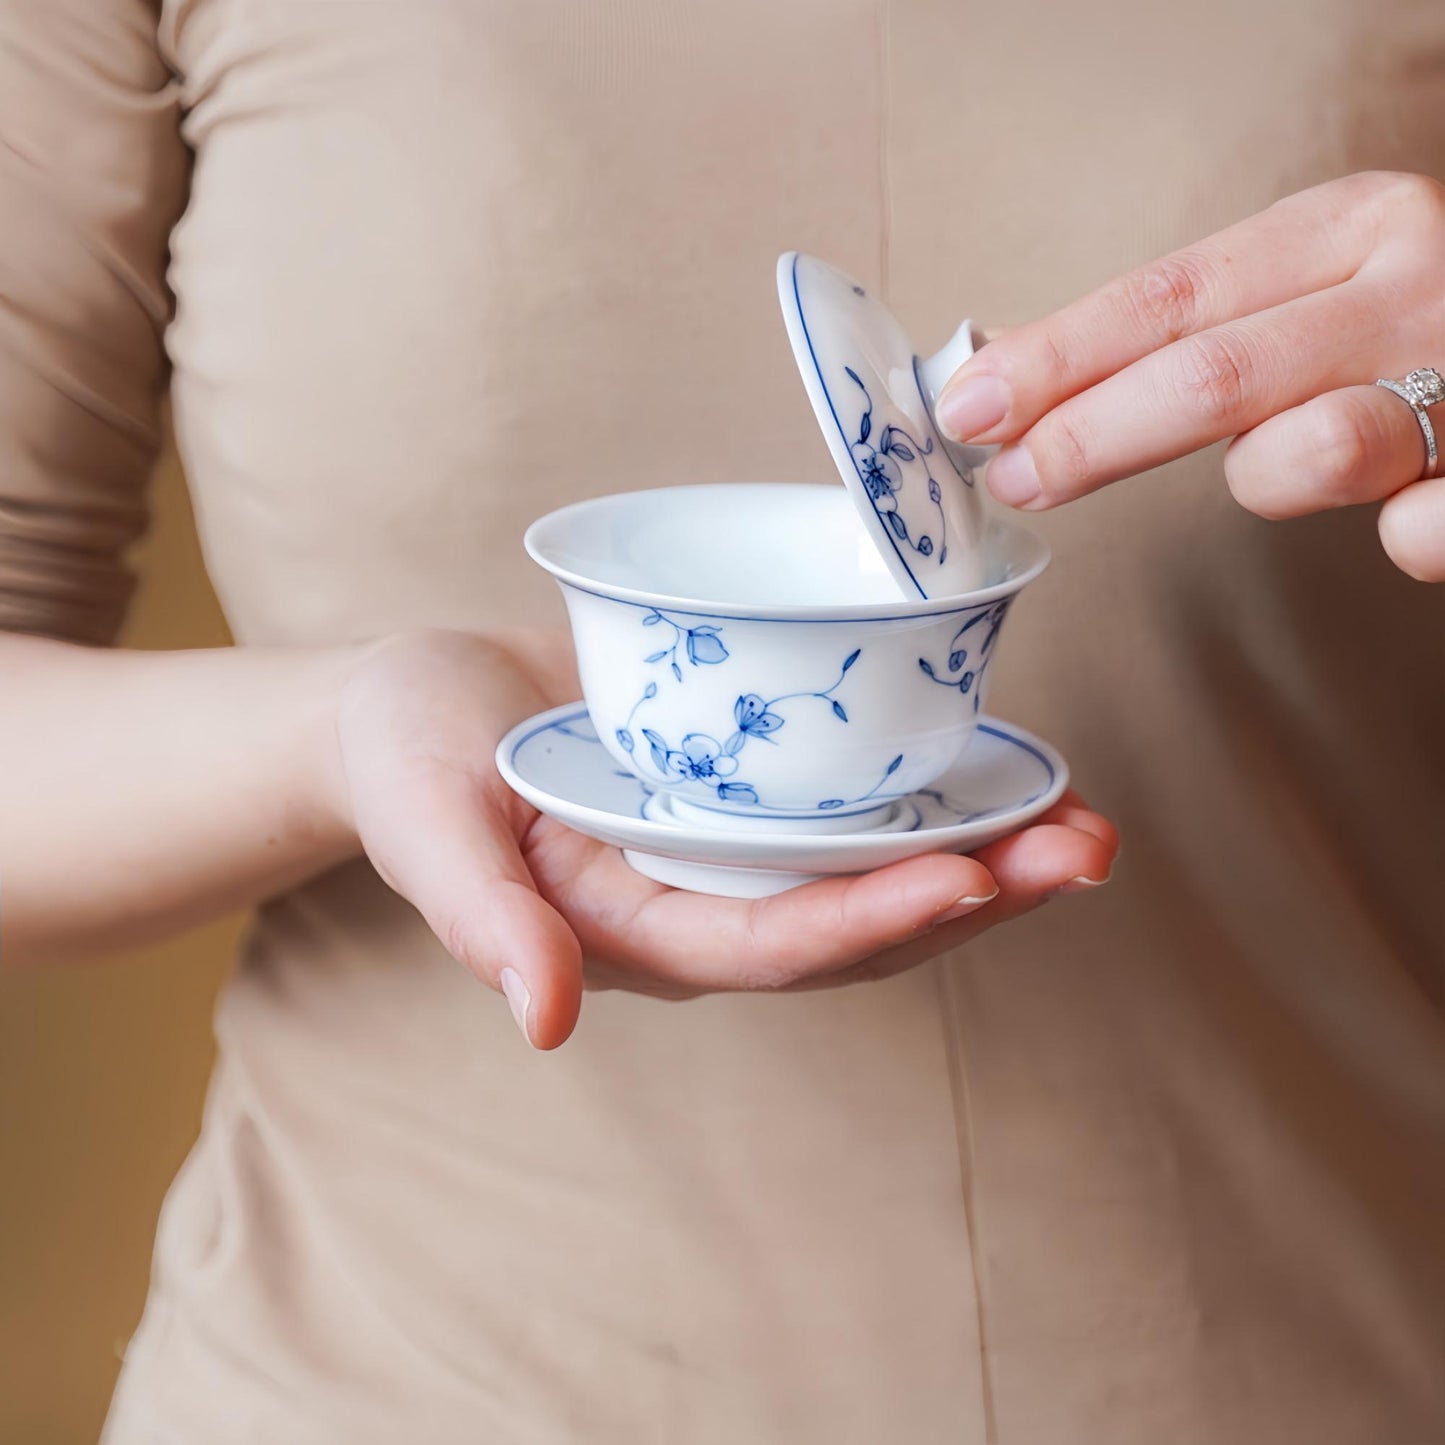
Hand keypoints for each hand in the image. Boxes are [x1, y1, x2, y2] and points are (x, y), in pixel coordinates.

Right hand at [331, 629, 1116, 1047]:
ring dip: (987, 855)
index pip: (773, 946)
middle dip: (977, 896)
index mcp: (636, 929)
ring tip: (1088, 821)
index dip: (873, 921)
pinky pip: (854, 808)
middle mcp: (704, 903)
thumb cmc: (408, 761)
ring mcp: (734, 851)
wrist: (418, 706)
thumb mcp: (428, 827)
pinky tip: (1011, 767)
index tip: (974, 881)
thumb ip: (483, 920)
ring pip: (878, 874)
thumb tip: (544, 1023)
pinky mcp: (748, 791)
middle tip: (1087, 848)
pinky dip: (935, 795)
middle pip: (859, 926)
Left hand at [935, 171, 1444, 580]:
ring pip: (1311, 453)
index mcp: (1352, 227)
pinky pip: (1419, 534)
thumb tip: (1012, 372)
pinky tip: (1407, 514)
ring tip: (1280, 461)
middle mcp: (1416, 286)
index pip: (1170, 297)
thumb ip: (1185, 328)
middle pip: (1211, 373)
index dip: (1058, 357)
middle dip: (1087, 436)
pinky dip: (1400, 536)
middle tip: (1008, 478)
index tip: (966, 406)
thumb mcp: (1311, 286)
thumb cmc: (1414, 325)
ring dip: (1264, 476)